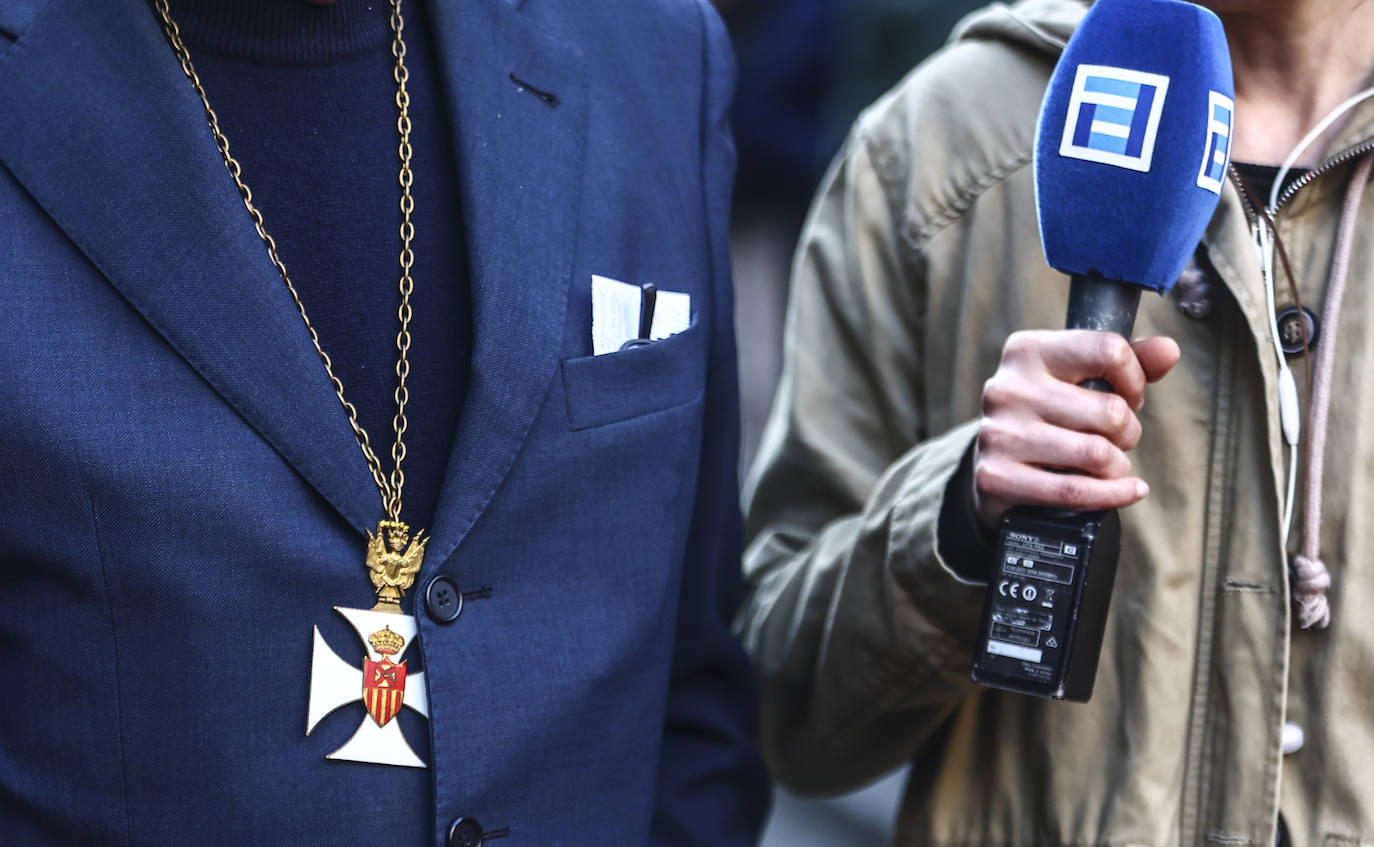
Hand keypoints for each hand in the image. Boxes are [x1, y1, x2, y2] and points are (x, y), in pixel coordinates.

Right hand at [972, 330, 1180, 528]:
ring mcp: (1000, 434)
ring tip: (1109, 465)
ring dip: (1118, 467)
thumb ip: (1128, 362)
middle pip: (1111, 411)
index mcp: (1027, 351)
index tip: (1129, 396)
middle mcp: (1007, 388)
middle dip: (1128, 431)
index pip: (1109, 351)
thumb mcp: (1080, 378)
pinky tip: (1126, 490)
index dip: (1135, 379)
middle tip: (1115, 438)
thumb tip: (1169, 350)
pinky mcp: (998, 478)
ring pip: (1097, 454)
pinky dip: (1113, 495)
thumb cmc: (1046, 416)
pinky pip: (1076, 491)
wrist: (993, 467)